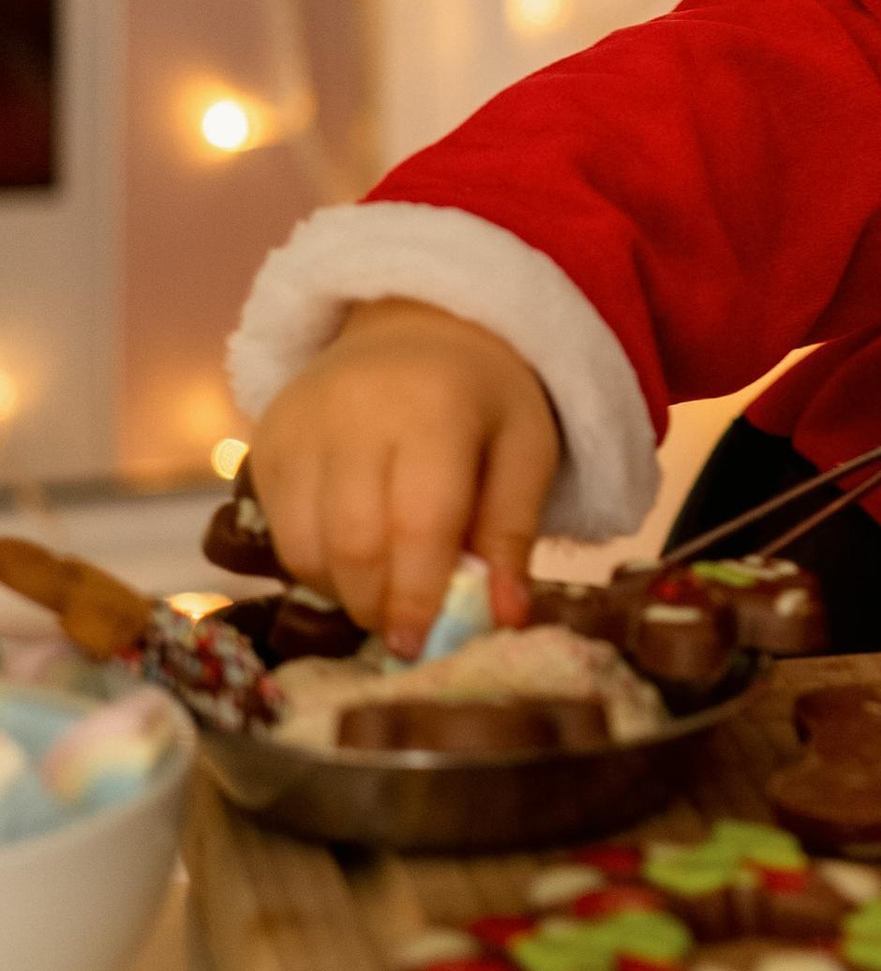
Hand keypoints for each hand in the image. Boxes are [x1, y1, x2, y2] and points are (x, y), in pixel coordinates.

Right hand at [251, 298, 560, 654]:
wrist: (412, 326)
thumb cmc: (482, 397)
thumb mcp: (527, 449)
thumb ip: (513, 532)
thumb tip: (505, 618)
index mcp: (434, 408)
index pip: (418, 522)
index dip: (418, 594)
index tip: (421, 644)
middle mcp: (354, 411)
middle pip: (353, 543)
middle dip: (377, 604)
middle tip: (404, 629)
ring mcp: (298, 425)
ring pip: (304, 547)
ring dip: (342, 592)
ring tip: (381, 591)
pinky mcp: (263, 441)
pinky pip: (278, 530)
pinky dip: (313, 565)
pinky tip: (351, 557)